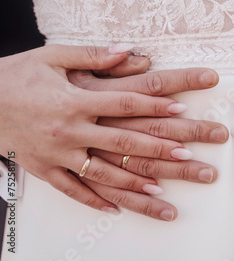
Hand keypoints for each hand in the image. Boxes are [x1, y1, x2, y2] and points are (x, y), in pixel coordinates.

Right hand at [0, 44, 220, 219]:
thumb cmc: (17, 75)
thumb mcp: (53, 57)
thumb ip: (93, 55)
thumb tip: (130, 51)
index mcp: (75, 100)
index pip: (124, 103)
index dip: (155, 104)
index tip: (182, 107)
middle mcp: (70, 130)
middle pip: (123, 141)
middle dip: (158, 148)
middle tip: (188, 154)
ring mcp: (57, 154)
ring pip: (103, 173)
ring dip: (134, 182)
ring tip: (162, 190)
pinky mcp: (44, 169)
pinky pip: (71, 190)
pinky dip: (94, 201)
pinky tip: (115, 210)